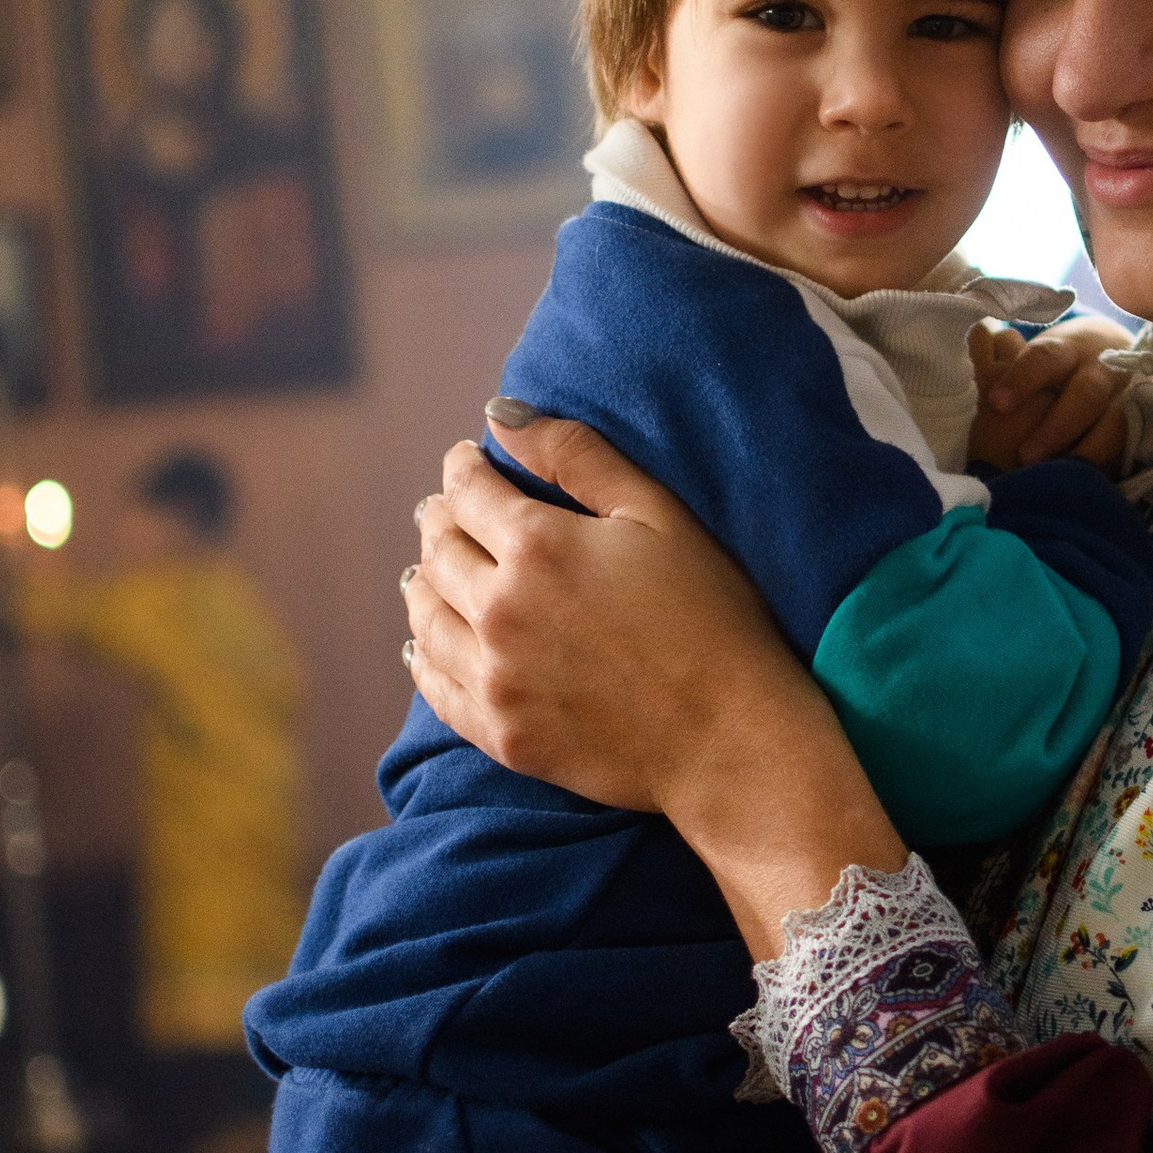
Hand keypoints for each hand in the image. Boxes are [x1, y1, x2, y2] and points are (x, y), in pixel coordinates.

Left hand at [403, 417, 810, 818]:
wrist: (730, 738)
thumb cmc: (712, 618)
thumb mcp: (658, 515)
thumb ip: (578, 457)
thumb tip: (500, 415)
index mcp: (538, 546)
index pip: (468, 491)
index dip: (462, 467)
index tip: (465, 460)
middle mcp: (500, 610)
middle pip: (438, 550)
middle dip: (439, 520)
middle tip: (445, 511)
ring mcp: (495, 678)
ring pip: (425, 617)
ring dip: (423, 584)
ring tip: (429, 570)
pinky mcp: (501, 734)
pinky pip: (435, 688)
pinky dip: (422, 658)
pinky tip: (424, 646)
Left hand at [968, 315, 1132, 472]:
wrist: (1114, 358)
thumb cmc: (1058, 366)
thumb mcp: (1033, 357)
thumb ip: (1003, 356)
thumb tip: (980, 333)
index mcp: (1066, 352)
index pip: (1044, 359)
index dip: (1022, 379)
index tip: (996, 404)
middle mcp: (1101, 371)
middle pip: (1086, 395)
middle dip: (1056, 428)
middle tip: (1025, 456)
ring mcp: (1126, 397)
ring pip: (1115, 422)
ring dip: (1086, 451)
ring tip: (1057, 477)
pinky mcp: (1140, 425)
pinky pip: (1128, 446)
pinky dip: (1107, 463)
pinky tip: (1084, 480)